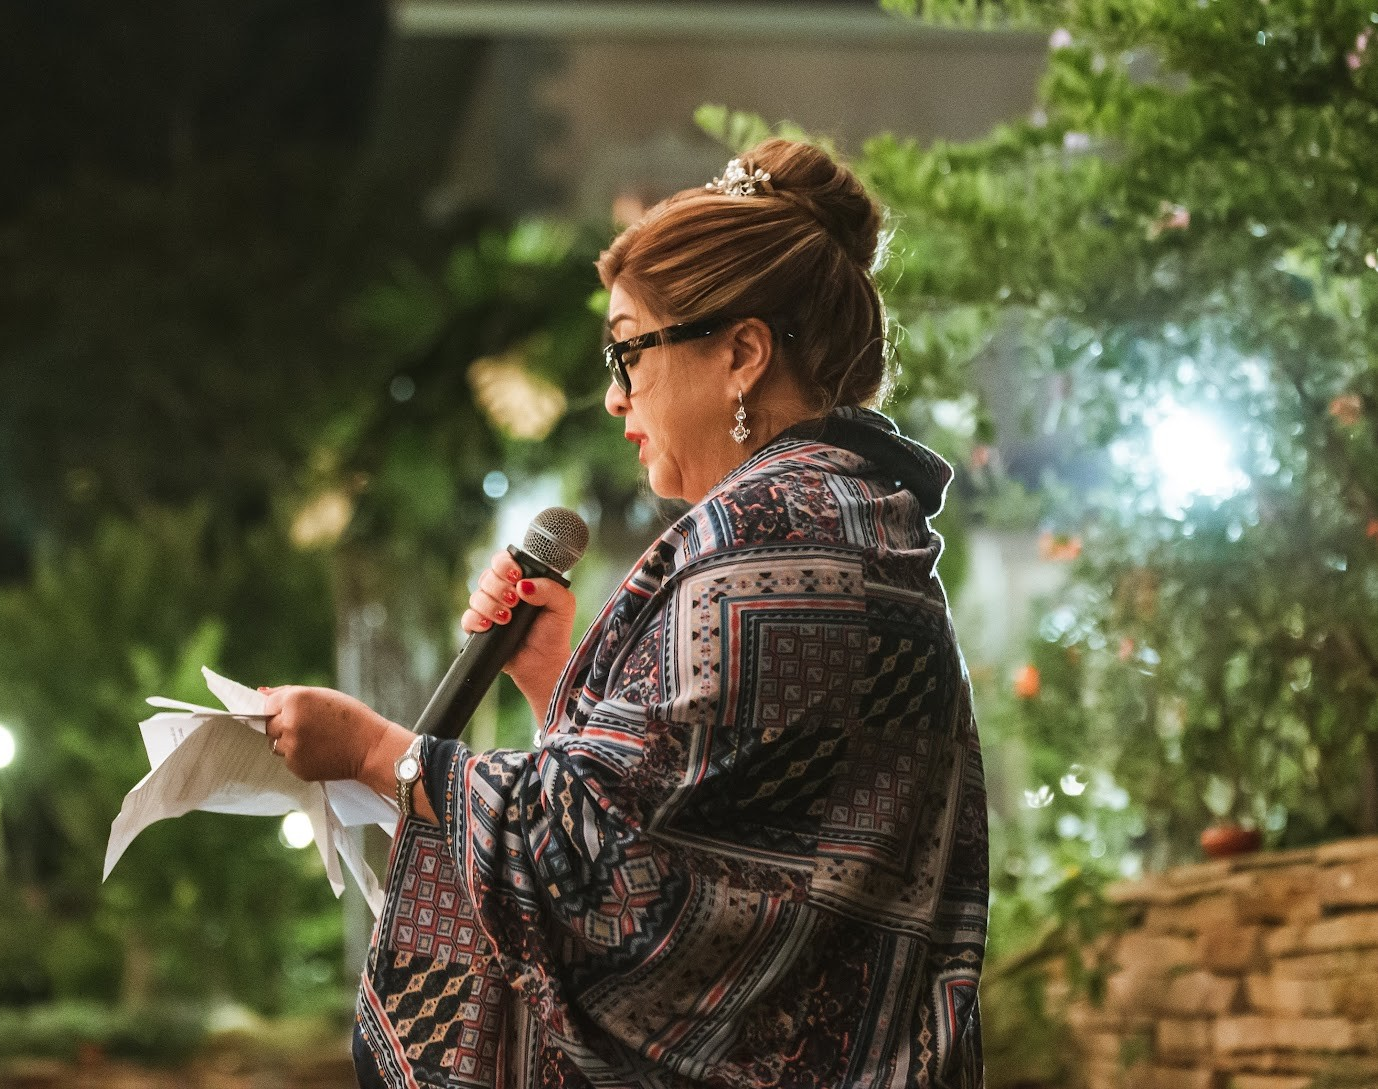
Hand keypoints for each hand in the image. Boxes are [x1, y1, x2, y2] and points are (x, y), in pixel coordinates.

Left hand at [260, 685, 392, 782]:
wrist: (372, 748)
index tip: (302, 712)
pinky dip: (300, 756)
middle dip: (284, 726)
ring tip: (317, 740)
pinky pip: (289, 760)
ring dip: (290, 742)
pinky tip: (321, 752)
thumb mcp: (323, 696)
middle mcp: (289, 724)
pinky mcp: (297, 767)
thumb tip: (260, 693)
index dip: (284, 708)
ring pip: (276, 744)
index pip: (269, 705)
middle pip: (269, 726)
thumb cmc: (351, 717)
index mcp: (295, 700)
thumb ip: (289, 693)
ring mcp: (292, 748)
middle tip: (311, 727)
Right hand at [461, 549, 576, 715]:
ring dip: (490, 606)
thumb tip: (524, 585)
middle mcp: (503, 591)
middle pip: (487, 577)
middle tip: (514, 602)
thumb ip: (550, 589)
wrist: (544, 663)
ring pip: (476, 596)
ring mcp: (490, 609)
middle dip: (499, 589)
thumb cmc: (554, 631)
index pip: (504, 561)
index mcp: (522, 580)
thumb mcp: (563, 606)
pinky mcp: (480, 628)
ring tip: (507, 619)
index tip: (516, 577)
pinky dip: (476, 620)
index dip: (505, 565)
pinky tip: (488, 626)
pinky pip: (467, 618)